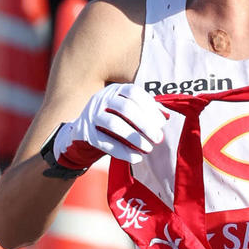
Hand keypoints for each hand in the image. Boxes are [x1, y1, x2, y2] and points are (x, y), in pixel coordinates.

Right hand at [51, 83, 165, 170]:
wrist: (82, 133)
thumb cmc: (113, 120)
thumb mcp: (128, 112)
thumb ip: (146, 111)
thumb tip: (166, 116)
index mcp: (115, 90)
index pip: (134, 93)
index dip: (150, 107)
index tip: (161, 123)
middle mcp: (102, 98)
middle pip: (126, 108)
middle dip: (145, 124)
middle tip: (158, 138)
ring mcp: (92, 114)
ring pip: (114, 124)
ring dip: (134, 138)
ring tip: (148, 149)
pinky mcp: (86, 132)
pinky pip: (105, 142)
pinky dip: (122, 151)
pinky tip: (136, 158)